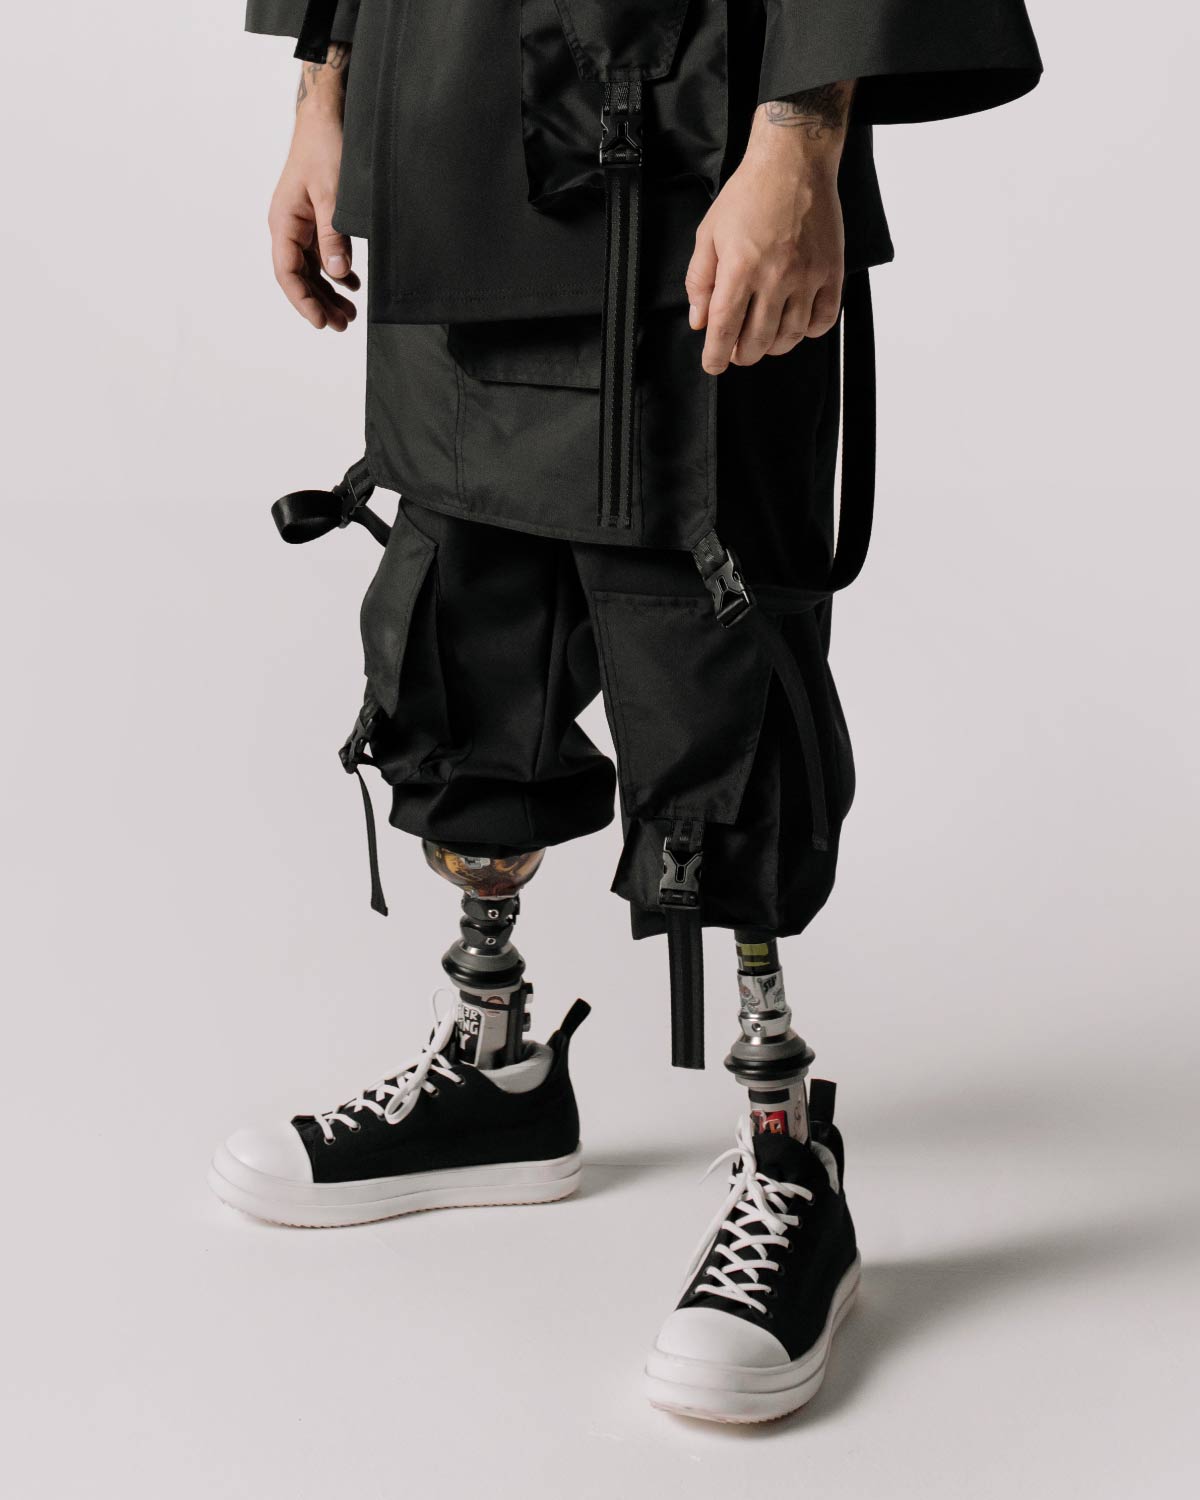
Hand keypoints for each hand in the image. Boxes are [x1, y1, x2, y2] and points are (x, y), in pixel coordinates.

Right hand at [268, 46, 357, 331]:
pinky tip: (353, 285)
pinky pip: (323, 254)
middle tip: (343, 325)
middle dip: (320, 303)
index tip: (322, 322)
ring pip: (313, 268)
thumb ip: (333, 235)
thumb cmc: (325, 148)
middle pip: (301, 277)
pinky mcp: (317, 218)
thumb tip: (337, 273)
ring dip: (330, 291)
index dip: (304, 301)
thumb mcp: (332, 194)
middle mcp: (289, 227)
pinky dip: (338, 272)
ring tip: (350, 314)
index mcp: (284, 222)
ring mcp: (302, 224)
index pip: (288, 273)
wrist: (328, 114)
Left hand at [686, 87, 852, 373]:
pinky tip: (795, 324)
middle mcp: (776, 276)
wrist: (793, 162)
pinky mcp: (832, 271)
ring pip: (790, 336)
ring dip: (773, 347)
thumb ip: (700, 280)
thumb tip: (699, 321)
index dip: (716, 356)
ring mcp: (808, 275)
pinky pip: (823, 319)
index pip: (724, 328)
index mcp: (741, 267)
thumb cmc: (749, 194)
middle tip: (736, 350)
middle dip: (742, 355)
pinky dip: (808, 331)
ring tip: (762, 338)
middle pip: (758, 341)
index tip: (713, 365)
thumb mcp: (709, 234)